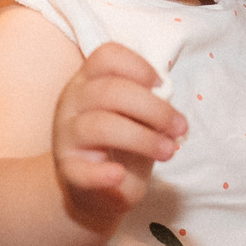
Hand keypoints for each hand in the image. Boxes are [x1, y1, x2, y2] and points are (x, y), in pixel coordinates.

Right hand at [53, 42, 185, 237]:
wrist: (97, 188)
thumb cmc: (121, 145)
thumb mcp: (137, 117)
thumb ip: (149, 105)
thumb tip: (170, 107)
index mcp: (90, 80)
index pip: (107, 56)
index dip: (138, 66)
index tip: (162, 86)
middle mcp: (72, 101)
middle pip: (109, 91)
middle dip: (153, 108)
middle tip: (179, 127)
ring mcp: (66, 135)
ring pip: (100, 125)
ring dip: (142, 138)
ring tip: (167, 152)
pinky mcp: (67, 169)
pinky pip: (80, 169)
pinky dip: (101, 173)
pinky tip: (118, 174)